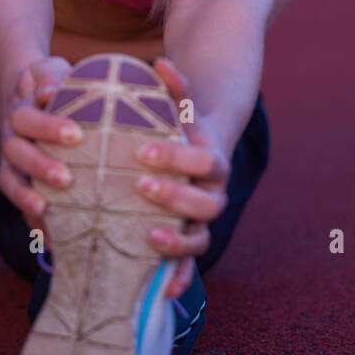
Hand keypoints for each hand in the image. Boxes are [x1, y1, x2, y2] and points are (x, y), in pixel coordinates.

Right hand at [0, 56, 79, 229]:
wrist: (22, 93)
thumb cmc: (50, 82)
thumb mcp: (51, 69)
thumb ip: (52, 77)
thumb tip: (50, 92)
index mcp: (20, 111)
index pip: (27, 119)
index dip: (49, 127)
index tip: (77, 134)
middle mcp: (10, 138)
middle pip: (16, 154)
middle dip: (40, 167)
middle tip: (67, 178)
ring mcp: (10, 162)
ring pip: (10, 182)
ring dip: (27, 199)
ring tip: (47, 213)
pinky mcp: (17, 182)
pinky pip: (18, 205)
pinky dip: (32, 225)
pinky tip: (51, 243)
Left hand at [135, 57, 229, 297]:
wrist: (187, 158)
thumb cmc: (174, 131)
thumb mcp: (174, 110)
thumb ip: (173, 89)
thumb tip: (160, 62)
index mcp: (213, 160)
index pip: (206, 162)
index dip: (178, 159)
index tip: (143, 151)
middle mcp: (213, 194)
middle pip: (208, 204)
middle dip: (176, 198)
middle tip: (140, 186)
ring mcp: (201, 223)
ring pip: (202, 239)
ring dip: (178, 242)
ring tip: (148, 236)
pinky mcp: (187, 244)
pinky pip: (189, 268)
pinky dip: (179, 280)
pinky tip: (161, 292)